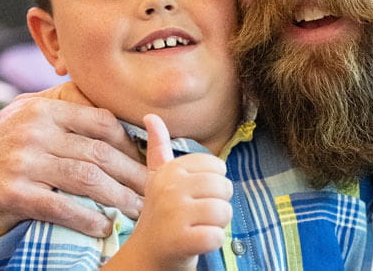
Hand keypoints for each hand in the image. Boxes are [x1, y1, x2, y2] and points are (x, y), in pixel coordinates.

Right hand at [0, 81, 146, 249]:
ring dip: (118, 198)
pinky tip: (103, 226)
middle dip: (132, 174)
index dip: (129, 144)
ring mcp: (22, 161)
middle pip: (100, 153)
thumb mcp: (25, 120)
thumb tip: (114, 120)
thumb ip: (62, 112)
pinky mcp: (13, 193)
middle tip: (152, 190)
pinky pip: (61, 206)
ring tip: (136, 211)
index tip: (145, 162)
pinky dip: (87, 218)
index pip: (101, 122)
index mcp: (44, 109)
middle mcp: (34, 131)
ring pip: (87, 178)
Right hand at [105, 114, 232, 268]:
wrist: (146, 257)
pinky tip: (194, 243)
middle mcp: (169, 188)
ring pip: (224, 211)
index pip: (218, 167)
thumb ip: (159, 148)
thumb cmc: (161, 215)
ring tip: (195, 228)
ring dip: (216, 225)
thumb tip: (151, 116)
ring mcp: (173, 214)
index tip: (191, 197)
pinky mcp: (181, 240)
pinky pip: (218, 236)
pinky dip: (211, 243)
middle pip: (225, 188)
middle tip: (195, 216)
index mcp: (170, 170)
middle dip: (217, 206)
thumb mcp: (158, 179)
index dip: (213, 185)